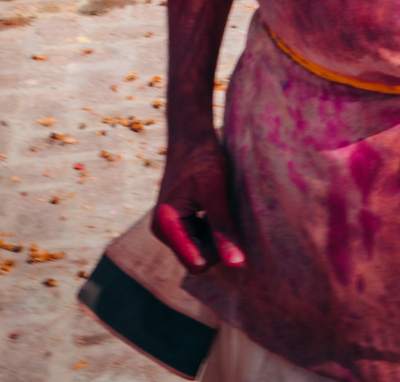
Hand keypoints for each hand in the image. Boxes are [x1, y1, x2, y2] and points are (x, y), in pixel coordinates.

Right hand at [152, 132, 245, 272]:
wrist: (191, 135)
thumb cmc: (203, 158)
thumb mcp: (216, 194)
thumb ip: (224, 229)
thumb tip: (237, 264)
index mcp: (167, 225)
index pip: (196, 263)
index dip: (219, 254)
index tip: (234, 232)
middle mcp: (162, 230)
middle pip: (197, 258)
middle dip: (216, 243)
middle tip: (228, 213)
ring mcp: (167, 227)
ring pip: (198, 249)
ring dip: (214, 235)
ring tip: (222, 208)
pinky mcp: (175, 221)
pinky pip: (196, 238)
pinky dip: (209, 228)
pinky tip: (216, 207)